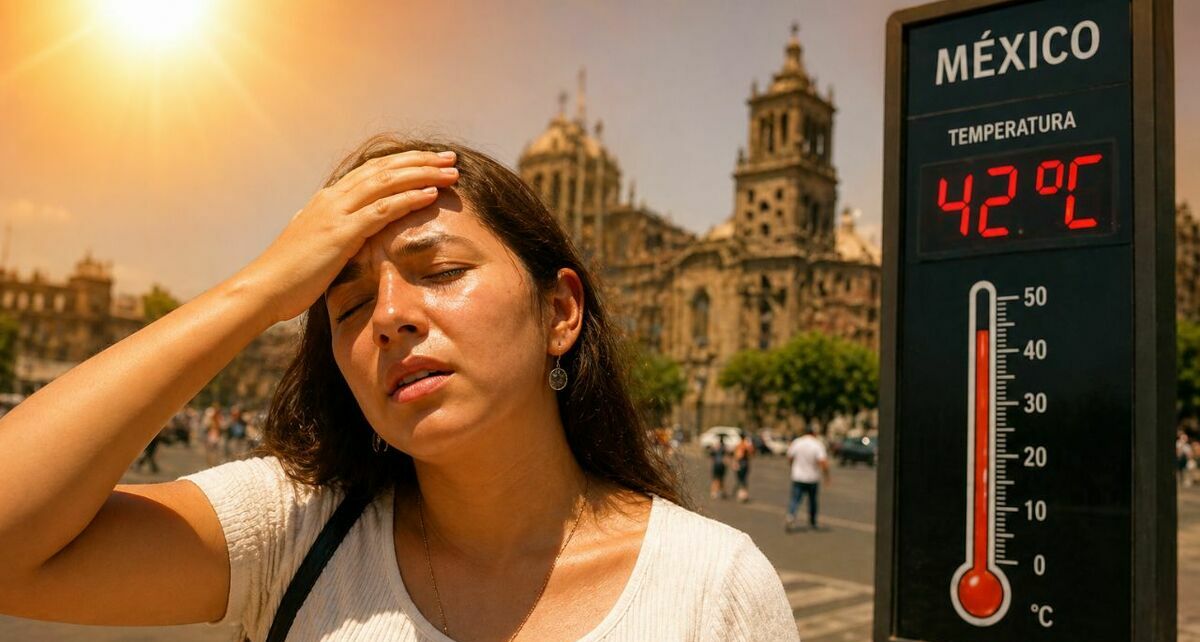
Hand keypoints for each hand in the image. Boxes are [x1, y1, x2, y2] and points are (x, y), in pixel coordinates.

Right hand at [232, 150, 459, 323]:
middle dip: (420, 161)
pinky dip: (408, 199)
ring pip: (387, 182)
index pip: (373, 170)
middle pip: (384, 169)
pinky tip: (431, 195)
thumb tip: (348, 233)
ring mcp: (336, 213)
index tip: (430, 161)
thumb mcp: (315, 245)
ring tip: (450, 172)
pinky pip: (382, 210)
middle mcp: (333, 198)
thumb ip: (333, 233)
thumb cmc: (290, 276)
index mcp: (328, 199)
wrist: (263, 289)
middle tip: (450, 158)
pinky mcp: (340, 233)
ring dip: (422, 174)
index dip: (404, 163)